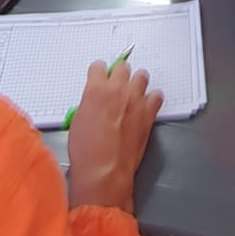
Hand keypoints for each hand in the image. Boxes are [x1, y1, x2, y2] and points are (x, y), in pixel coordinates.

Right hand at [67, 59, 160, 212]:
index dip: (98, 73)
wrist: (105, 169)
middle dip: (119, 73)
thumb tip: (95, 102)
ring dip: (137, 82)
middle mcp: (118, 89)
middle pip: (123, 67)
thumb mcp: (78, 120)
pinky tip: (147, 105)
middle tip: (117, 83)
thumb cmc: (86, 150)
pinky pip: (156, 96)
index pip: (99, 66)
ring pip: (142, 76)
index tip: (99, 77)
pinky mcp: (148, 113)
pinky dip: (152, 98)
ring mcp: (135, 100)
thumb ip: (89, 103)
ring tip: (133, 92)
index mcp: (96, 89)